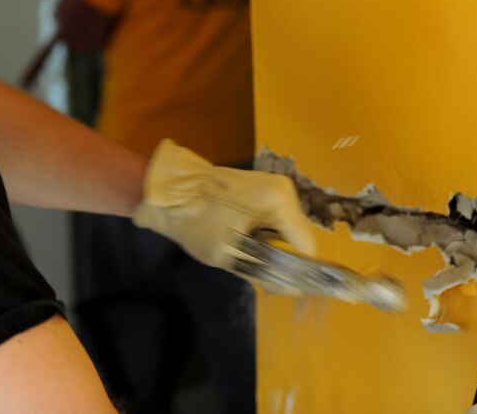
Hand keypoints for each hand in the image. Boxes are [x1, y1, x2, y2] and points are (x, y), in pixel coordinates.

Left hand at [132, 140, 316, 276]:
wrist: (169, 191)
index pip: (306, 246)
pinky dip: (264, 233)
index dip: (297, 271)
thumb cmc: (197, 222)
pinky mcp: (263, 188)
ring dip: (271, 247)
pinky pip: (275, 219)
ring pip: (287, 230)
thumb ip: (266, 274)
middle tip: (254, 270)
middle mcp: (284, 190)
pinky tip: (243, 239)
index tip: (276, 283)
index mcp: (279, 202)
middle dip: (282, 259)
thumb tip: (295, 290)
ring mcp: (274, 187)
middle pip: (297, 238)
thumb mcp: (230, 257)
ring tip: (245, 254)